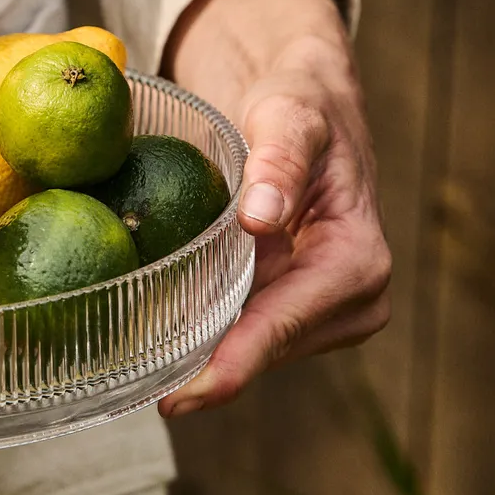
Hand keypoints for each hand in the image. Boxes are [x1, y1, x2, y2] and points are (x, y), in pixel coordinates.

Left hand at [156, 0, 390, 414]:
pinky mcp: (292, 302)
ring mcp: (322, 306)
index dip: (234, 362)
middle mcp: (351, 297)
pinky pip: (244, 330)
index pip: (286, 324)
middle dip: (211, 374)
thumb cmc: (299, 102)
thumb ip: (279, 159)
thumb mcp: (290, 115)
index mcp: (358, 260)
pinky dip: (205, 337)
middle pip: (268, 350)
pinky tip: (155, 346)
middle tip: (141, 394)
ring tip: (136, 377)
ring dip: (203, 361)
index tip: (182, 396)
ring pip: (254, 349)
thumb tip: (260, 215)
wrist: (303, 99)